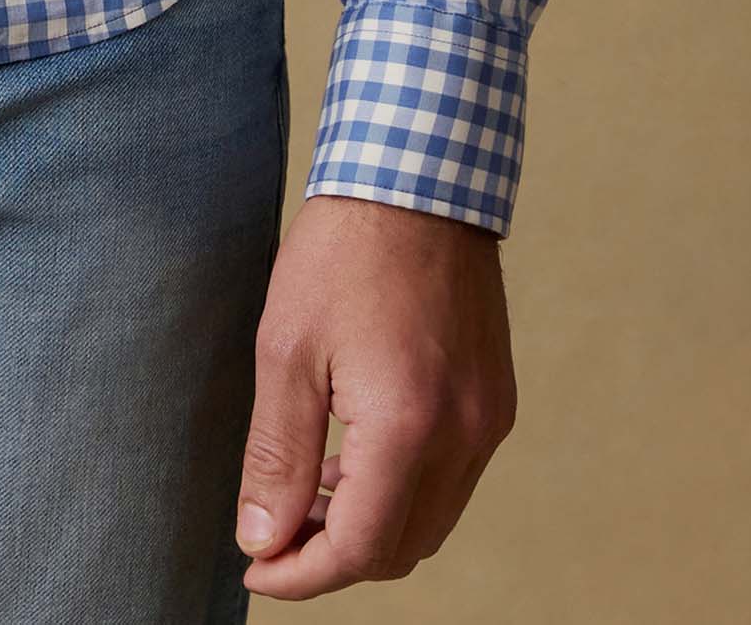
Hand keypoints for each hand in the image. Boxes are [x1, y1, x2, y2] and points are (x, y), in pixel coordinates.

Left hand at [234, 194, 516, 594]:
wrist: (418, 174)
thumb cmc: (343, 250)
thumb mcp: (286, 348)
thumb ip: (276, 454)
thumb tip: (262, 538)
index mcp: (409, 428)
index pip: (357, 548)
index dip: (300, 574)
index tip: (256, 567)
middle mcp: (463, 436)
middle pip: (399, 548)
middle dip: (332, 556)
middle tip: (273, 532)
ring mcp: (487, 419)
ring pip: (430, 522)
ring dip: (369, 526)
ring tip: (306, 491)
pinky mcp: (494, 399)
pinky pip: (452, 480)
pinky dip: (402, 490)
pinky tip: (352, 454)